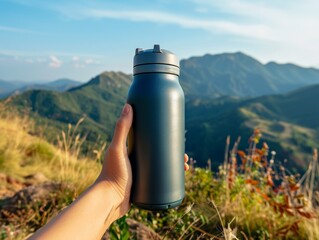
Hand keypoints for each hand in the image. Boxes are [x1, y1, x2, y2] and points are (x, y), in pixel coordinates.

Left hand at [96, 104, 189, 218]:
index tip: (176, 134)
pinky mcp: (142, 185)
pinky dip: (169, 177)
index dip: (164, 135)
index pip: (149, 137)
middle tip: (184, 154)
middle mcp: (134, 159)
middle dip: (173, 152)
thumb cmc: (112, 174)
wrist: (109, 201)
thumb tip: (128, 106)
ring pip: (160, 165)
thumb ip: (122, 128)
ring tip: (185, 167)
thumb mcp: (118, 149)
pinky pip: (158, 178)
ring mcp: (139, 172)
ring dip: (174, 165)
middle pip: (158, 152)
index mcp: (129, 148)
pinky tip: (178, 178)